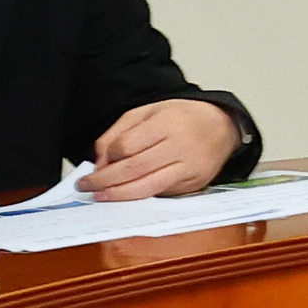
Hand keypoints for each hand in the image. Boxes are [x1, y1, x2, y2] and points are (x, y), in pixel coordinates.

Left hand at [82, 99, 240, 202]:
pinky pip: (161, 193)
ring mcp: (189, 168)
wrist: (222, 126)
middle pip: (134, 169)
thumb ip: (119, 133)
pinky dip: (141, 195)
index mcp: (167, 123)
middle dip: (105, 181)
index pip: (127, 146)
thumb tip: (100, 163)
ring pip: (147, 187)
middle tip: (86, 186)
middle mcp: (180, 146)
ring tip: (100, 196)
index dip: (107, 158)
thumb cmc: (181, 117)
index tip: (96, 164)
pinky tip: (126, 195)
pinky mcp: (194, 184)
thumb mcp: (147, 112)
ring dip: (119, 195)